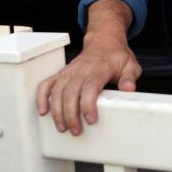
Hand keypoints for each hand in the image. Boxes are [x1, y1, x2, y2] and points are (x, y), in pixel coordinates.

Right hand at [36, 2, 140, 135]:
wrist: (104, 41)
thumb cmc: (116, 55)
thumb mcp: (130, 65)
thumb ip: (130, 77)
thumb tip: (129, 89)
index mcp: (99, 68)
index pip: (90, 87)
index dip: (88, 105)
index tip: (90, 119)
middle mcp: (81, 70)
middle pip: (70, 93)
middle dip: (70, 115)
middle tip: (76, 130)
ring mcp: (69, 71)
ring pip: (57, 92)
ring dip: (56, 111)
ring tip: (62, 127)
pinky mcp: (62, 73)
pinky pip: (46, 84)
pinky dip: (41, 97)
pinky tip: (43, 111)